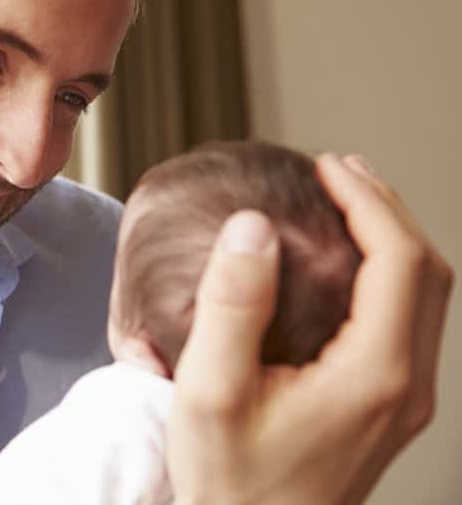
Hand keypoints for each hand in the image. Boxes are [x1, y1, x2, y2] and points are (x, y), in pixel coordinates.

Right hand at [166, 154, 453, 504]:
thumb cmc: (228, 478)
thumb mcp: (211, 390)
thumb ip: (232, 305)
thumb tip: (252, 226)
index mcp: (373, 376)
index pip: (398, 262)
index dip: (367, 202)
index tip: (325, 166)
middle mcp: (405, 387)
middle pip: (428, 273)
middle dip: (387, 209)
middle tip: (338, 170)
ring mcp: (404, 402)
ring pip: (426, 298)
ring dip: (394, 240)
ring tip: (348, 202)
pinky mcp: (389, 411)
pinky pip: (409, 323)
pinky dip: (389, 275)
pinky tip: (350, 266)